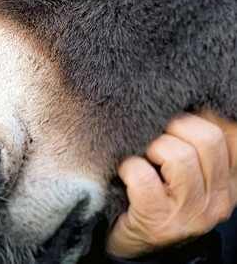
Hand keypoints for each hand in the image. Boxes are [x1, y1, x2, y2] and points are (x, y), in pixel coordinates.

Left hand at [106, 113, 236, 258]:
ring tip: (144, 160)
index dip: (202, 116)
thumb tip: (194, 105)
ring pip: (178, 155)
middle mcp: (218, 199)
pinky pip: (143, 176)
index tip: (178, 117)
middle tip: (156, 142)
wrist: (139, 247)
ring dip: (152, 149)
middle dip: (174, 129)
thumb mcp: (188, 176)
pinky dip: (130, 168)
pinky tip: (126, 175)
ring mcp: (190, 213)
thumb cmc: (160, 200)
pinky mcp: (158, 221)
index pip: (229, 135)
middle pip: (206, 138)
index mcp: (227, 183)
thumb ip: (195, 146)